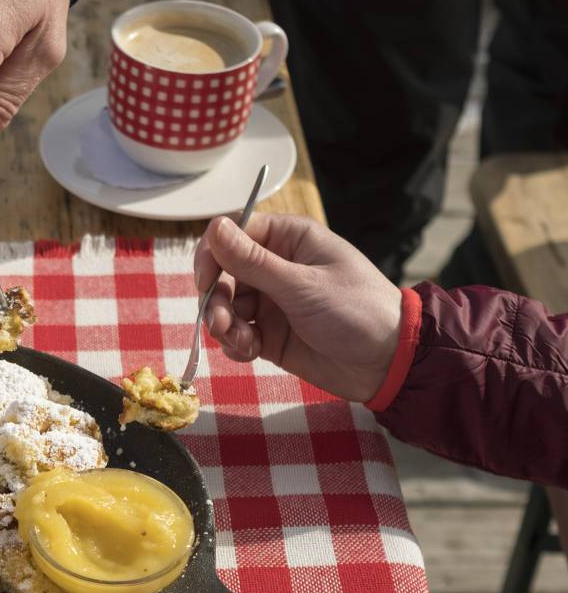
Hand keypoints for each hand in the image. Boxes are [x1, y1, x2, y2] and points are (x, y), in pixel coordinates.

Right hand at [193, 213, 402, 402]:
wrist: (387, 363)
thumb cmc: (356, 310)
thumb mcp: (303, 285)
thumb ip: (254, 262)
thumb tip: (215, 228)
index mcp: (289, 240)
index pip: (234, 233)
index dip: (213, 254)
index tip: (204, 281)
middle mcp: (276, 267)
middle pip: (223, 273)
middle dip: (215, 299)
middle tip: (220, 323)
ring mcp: (272, 302)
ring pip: (226, 306)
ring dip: (223, 324)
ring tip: (240, 341)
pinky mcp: (270, 334)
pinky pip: (237, 333)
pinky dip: (235, 344)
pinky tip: (250, 352)